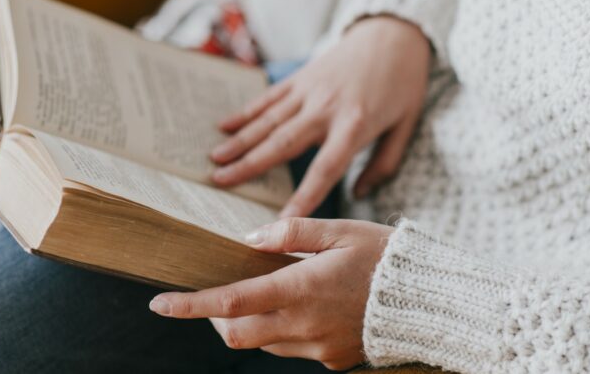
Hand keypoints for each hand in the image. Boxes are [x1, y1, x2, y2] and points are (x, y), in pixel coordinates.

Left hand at [149, 218, 392, 370]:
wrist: (430, 298)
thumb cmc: (385, 257)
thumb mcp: (340, 230)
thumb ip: (290, 232)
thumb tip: (250, 240)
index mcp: (300, 289)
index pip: (230, 302)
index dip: (190, 305)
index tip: (160, 303)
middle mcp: (303, 325)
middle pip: (236, 334)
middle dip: (215, 319)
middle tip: (218, 296)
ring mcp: (318, 348)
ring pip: (262, 343)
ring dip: (253, 322)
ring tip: (275, 294)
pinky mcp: (332, 360)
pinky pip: (293, 350)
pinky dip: (285, 331)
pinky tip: (309, 309)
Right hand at [210, 16, 430, 216]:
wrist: (395, 31)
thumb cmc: (405, 82)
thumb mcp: (406, 126)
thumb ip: (384, 164)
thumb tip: (360, 194)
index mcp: (355, 126)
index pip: (325, 171)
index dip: (302, 199)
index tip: (282, 223)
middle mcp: (326, 108)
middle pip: (282, 143)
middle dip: (249, 165)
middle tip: (219, 182)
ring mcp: (310, 90)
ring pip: (269, 120)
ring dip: (240, 140)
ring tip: (214, 158)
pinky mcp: (302, 76)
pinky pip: (270, 97)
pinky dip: (246, 112)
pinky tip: (224, 125)